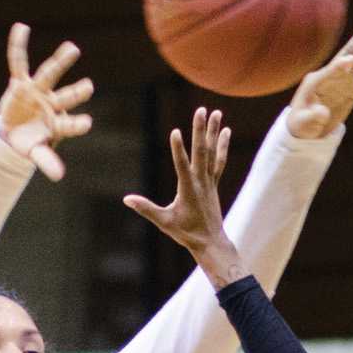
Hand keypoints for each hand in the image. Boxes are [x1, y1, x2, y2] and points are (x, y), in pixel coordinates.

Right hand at [0, 23, 93, 181]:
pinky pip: (18, 61)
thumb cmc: (29, 141)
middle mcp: (51, 104)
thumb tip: (60, 176)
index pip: (69, 124)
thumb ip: (47, 162)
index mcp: (57, 122)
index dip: (76, 123)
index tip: (87, 123)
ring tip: (73, 48)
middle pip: (65, 96)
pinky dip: (17, 45)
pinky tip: (21, 27)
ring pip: (49, 74)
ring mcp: (37, 91)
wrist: (14, 131)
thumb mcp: (36, 152)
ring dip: (60, 62)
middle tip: (89, 86)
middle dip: (76, 92)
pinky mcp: (21, 83)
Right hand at [123, 107, 235, 268]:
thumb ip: (146, 208)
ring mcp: (209, 181)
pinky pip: (219, 161)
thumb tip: (127, 199)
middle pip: (201, 151)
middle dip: (200, 130)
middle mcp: (201, 182)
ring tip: (216, 112)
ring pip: (212, 152)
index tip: (175, 132)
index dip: (178, 149)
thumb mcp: (164, 222)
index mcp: (188, 190)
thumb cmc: (186, 233)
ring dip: (214, 132)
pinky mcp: (213, 182)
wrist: (210, 242)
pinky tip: (225, 130)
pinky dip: (222, 146)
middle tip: (201, 110)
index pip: (181, 165)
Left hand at [288, 8, 352, 138]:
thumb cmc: (301, 125)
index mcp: (316, 81)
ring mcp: (344, 78)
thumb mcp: (303, 124)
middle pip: (350, 50)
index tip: (349, 63)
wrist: (307, 128)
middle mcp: (331, 74)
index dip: (340, 67)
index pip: (330, 70)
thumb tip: (323, 113)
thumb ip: (312, 118)